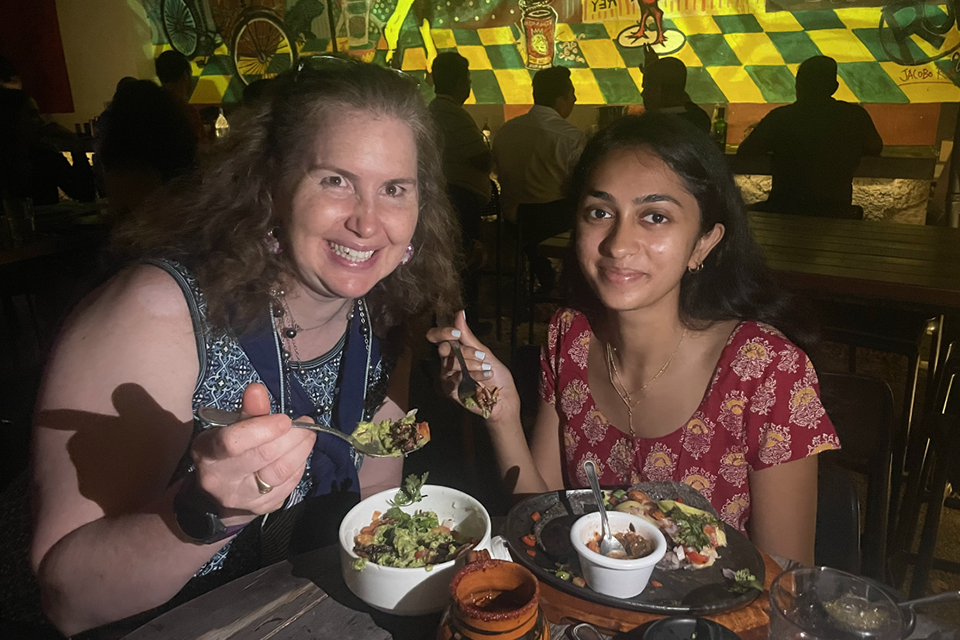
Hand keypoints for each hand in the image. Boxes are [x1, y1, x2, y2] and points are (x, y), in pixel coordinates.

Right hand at [189, 383, 315, 521]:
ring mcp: (242, 499)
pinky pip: (288, 485)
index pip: (233, 443)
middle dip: (291, 436)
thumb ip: (247, 410)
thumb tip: (257, 390)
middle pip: (264, 456)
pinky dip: (298, 466)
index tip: (284, 419)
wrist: (218, 495)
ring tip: (308, 435)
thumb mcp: (229, 428)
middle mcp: (221, 481)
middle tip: (306, 423)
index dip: (263, 429)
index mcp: (208, 454)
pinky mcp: (262, 508)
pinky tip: (299, 455)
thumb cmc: (226, 452)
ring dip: (301, 450)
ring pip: (280, 473)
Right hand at [426, 311, 517, 421]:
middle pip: (443, 349)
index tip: (457, 333)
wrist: (504, 398)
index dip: (442, 332)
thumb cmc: (496, 375)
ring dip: (472, 364)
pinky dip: (473, 375)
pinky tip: (486, 375)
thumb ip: (468, 336)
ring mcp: (447, 378)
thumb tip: (460, 313)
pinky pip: (454, 379)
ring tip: (487, 368)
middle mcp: (447, 363)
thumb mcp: (484, 351)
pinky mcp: (451, 392)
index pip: (436, 337)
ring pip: (450, 364)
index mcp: (454, 351)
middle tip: (482, 357)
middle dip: (465, 351)